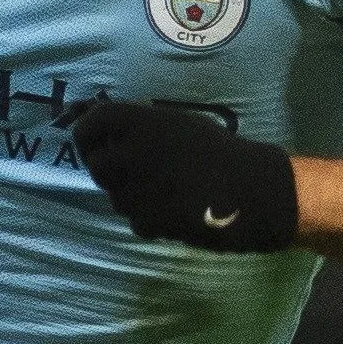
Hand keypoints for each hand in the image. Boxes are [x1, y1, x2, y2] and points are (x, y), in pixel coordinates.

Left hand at [65, 98, 298, 251]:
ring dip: (131, 196)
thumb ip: (141, 127)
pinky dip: (149, 219)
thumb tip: (100, 127)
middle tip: (129, 171)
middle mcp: (136, 152)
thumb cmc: (221, 153)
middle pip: (97, 165)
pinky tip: (175, 210)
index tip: (91, 142)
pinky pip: (136, 221)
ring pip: (115, 197)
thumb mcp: (180, 125)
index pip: (93, 123)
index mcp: (145, 122)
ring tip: (165, 190)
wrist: (256, 191)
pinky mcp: (151, 220)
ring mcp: (141, 189)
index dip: (86, 134)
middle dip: (108, 170)